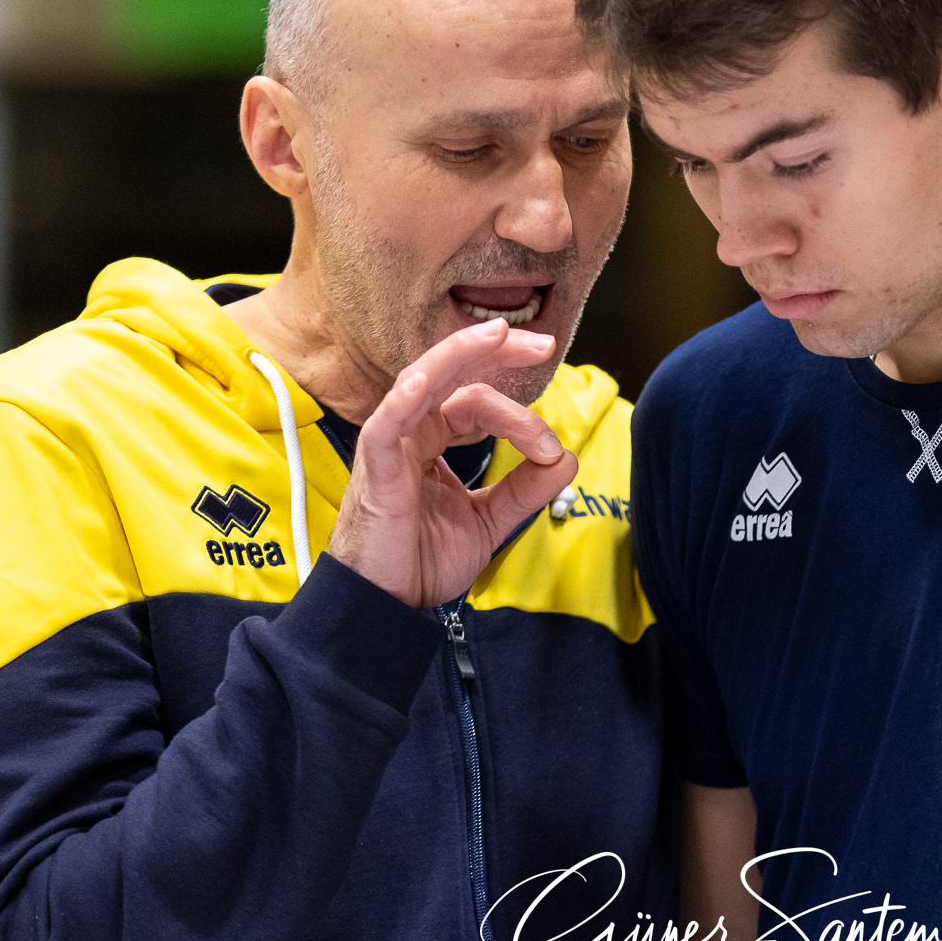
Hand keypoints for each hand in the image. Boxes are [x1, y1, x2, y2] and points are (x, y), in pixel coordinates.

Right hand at [327, 319, 576, 606]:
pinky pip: (384, 428)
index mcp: (434, 441)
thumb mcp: (489, 520)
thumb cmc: (421, 560)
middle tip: (541, 342)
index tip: (552, 450)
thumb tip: (566, 457)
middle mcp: (411, 434)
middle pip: (451, 374)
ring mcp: (391, 448)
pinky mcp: (375, 472)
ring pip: (421, 382)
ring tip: (495, 335)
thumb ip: (524, 489)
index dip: (522, 417)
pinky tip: (423, 383)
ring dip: (459, 355)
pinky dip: (401, 402)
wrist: (386, 605)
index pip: (478, 402)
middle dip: (495, 350)